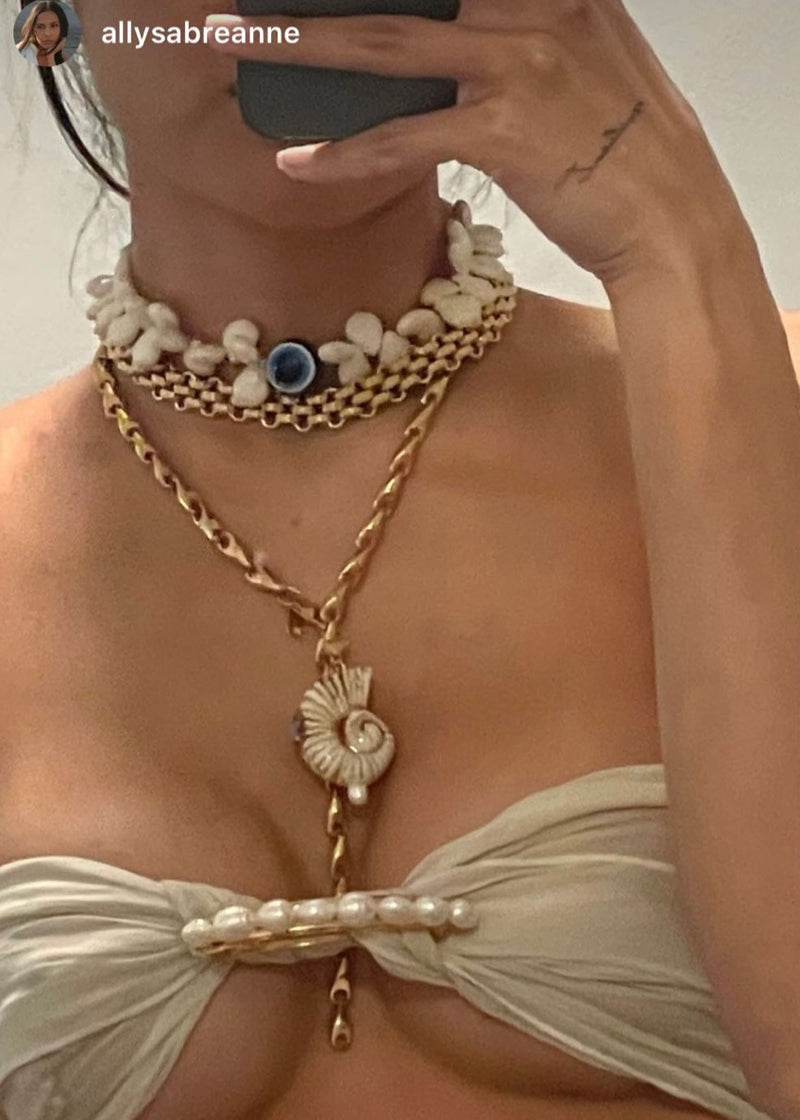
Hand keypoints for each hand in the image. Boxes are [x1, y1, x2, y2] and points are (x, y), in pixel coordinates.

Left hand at [206, 1, 745, 288]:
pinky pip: (406, 139)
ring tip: (234, 43)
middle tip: (246, 0)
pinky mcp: (503, 133)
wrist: (672, 218)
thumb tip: (459, 37)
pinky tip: (298, 161)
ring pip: (385, 45)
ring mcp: (517, 66)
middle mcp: (533, 10)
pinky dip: (346, 154)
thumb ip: (527, 31)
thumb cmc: (627, 150)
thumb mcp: (588, 60)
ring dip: (300, 44)